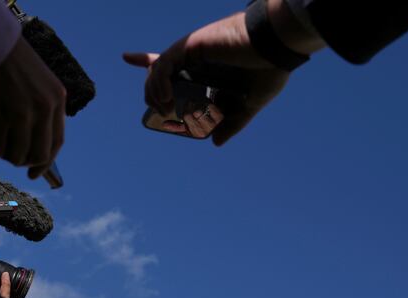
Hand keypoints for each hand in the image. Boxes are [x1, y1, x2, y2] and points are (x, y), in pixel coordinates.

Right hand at [0, 37, 65, 178]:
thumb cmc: (10, 61)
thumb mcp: (41, 80)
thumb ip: (45, 109)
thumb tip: (39, 146)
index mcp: (56, 98)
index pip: (56, 142)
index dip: (46, 163)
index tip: (35, 172)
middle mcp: (42, 108)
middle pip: (38, 155)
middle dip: (25, 161)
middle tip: (14, 158)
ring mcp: (20, 113)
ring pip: (15, 155)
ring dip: (5, 153)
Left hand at [123, 11, 289, 145]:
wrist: (279, 47)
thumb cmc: (270, 69)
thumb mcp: (250, 104)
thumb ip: (232, 123)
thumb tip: (216, 142)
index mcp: (207, 67)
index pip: (170, 64)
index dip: (146, 59)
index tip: (127, 56)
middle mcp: (196, 57)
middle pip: (160, 72)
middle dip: (153, 92)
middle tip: (160, 112)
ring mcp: (192, 50)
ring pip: (158, 69)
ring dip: (153, 91)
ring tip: (162, 109)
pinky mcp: (192, 45)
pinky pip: (163, 64)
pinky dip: (158, 82)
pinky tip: (165, 99)